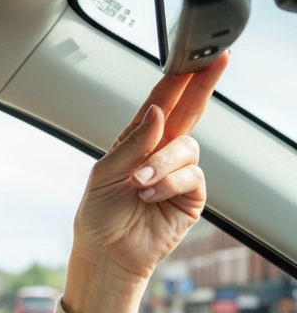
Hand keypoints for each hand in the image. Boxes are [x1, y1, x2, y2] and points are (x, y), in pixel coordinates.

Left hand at [62, 53, 228, 312]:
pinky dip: (168, 183)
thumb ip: (132, 142)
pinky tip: (149, 196)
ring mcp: (177, 174)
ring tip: (139, 183)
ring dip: (161, 163)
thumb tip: (158, 113)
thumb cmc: (99, 216)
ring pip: (187, 147)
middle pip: (189, 112)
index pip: (161, 105)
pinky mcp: (190, 197)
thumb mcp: (105, 173)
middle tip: (214, 63)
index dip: (176, 82)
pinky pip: (191, 175)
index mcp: (136, 143)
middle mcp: (159, 154)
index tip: (190, 59)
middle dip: (201, 87)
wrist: (106, 253)